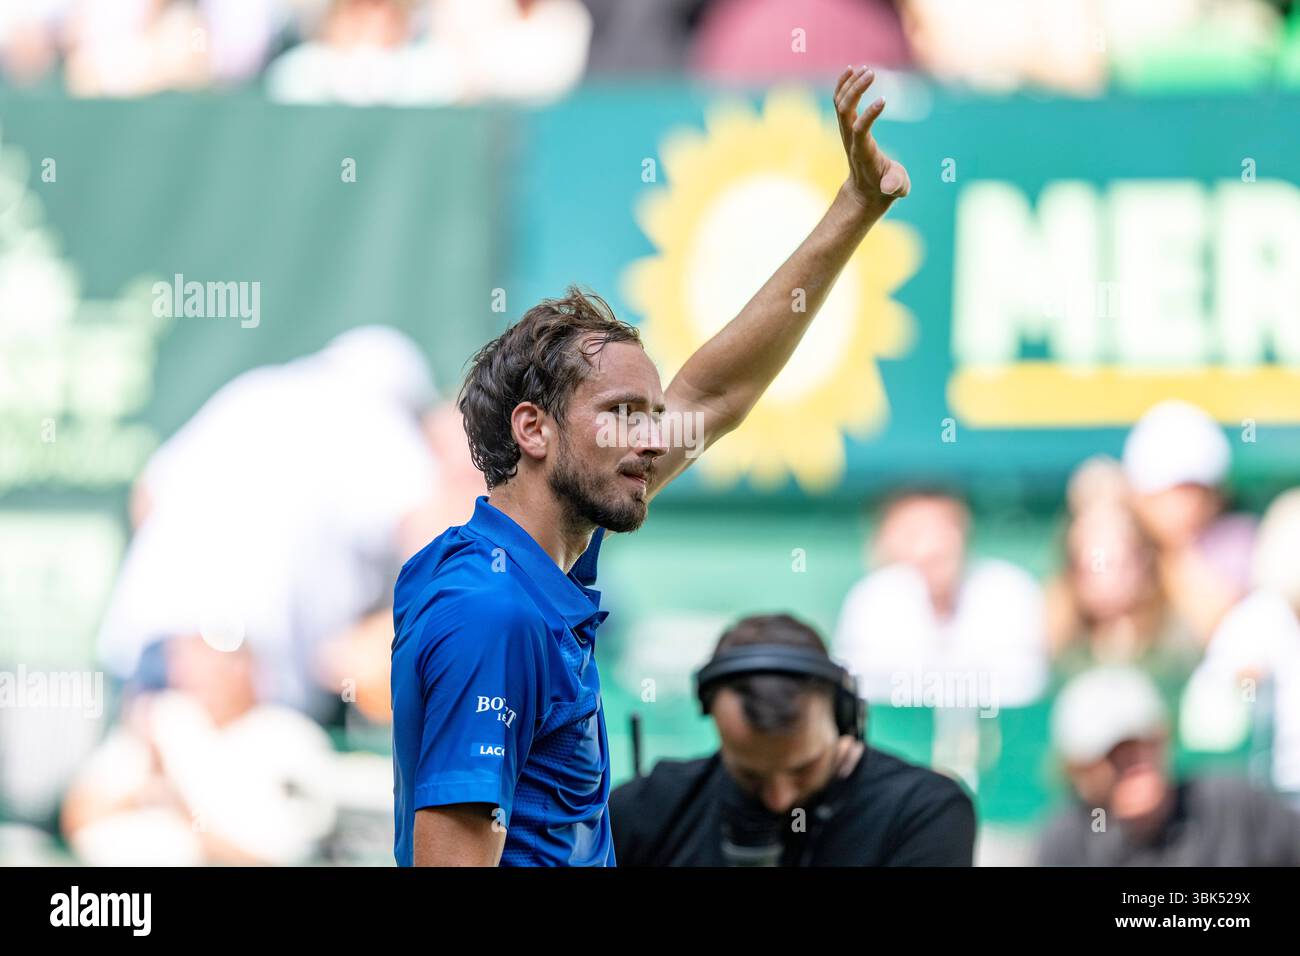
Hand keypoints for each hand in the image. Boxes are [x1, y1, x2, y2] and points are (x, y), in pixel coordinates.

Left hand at [834, 66, 909, 216]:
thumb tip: (889, 187)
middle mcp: (850, 140)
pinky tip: (851, 70)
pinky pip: (840, 102)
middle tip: (872, 73)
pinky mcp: (847, 126)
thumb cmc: (884, 187)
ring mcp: (846, 132)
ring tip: (865, 69)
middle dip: (855, 91)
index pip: (860, 130)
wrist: (865, 192)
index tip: (883, 99)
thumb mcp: (895, 188)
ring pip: (840, 104)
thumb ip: (895, 185)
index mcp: (863, 152)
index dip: (869, 115)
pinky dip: (843, 86)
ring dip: (850, 84)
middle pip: (844, 111)